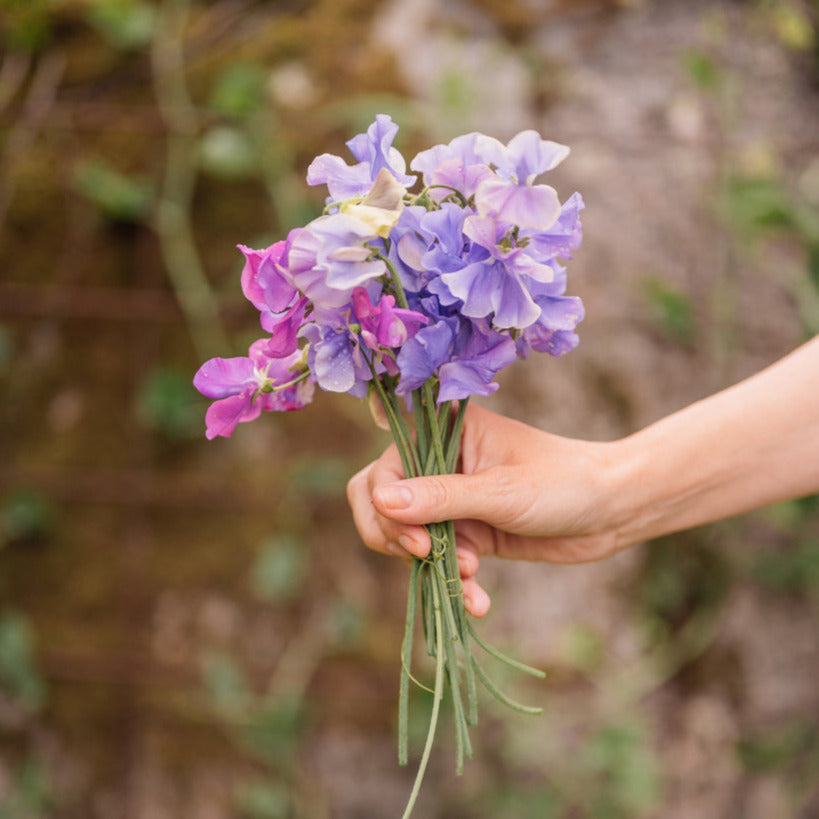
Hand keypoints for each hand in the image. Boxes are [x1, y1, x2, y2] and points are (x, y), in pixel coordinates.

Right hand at [346, 404, 625, 616]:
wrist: (612, 512)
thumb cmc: (563, 483)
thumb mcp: (501, 492)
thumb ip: (441, 498)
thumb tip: (379, 501)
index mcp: (444, 432)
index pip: (385, 469)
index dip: (388, 507)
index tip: (418, 542)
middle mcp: (440, 462)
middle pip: (382, 502)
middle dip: (398, 537)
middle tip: (425, 557)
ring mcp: (451, 499)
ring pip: (409, 537)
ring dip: (432, 566)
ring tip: (471, 579)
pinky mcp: (467, 531)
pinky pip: (439, 559)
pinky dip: (453, 582)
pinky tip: (478, 601)